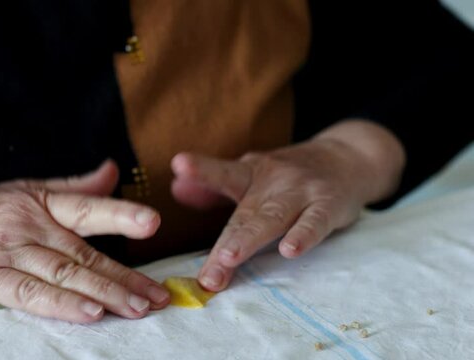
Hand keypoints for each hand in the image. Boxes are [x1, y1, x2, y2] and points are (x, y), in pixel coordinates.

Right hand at [0, 160, 169, 322]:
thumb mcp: (24, 188)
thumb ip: (73, 186)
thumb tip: (113, 170)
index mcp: (40, 203)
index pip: (87, 208)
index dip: (121, 214)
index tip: (153, 222)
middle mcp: (29, 226)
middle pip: (85, 253)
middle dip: (126, 276)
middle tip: (160, 294)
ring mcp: (8, 252)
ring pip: (65, 274)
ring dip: (105, 292)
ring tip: (138, 308)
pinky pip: (30, 293)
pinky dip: (61, 303)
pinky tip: (89, 313)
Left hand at [171, 121, 403, 291]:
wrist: (348, 157)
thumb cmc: (289, 176)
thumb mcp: (251, 174)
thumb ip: (214, 184)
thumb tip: (176, 189)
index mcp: (250, 173)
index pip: (223, 174)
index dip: (202, 170)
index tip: (179, 165)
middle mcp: (273, 180)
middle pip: (245, 215)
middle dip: (224, 244)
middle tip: (206, 272)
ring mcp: (302, 191)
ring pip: (273, 218)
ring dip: (250, 239)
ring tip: (229, 257)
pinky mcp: (329, 204)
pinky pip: (315, 221)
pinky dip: (304, 235)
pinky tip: (290, 250)